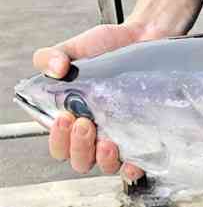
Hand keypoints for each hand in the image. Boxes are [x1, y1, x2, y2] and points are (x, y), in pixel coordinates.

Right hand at [32, 23, 148, 180]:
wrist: (145, 37)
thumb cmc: (108, 49)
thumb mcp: (74, 48)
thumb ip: (52, 57)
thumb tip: (55, 68)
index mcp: (71, 117)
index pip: (59, 144)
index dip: (58, 139)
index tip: (64, 118)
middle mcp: (95, 133)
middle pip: (80, 160)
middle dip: (79, 147)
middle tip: (84, 123)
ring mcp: (120, 137)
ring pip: (107, 166)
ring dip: (103, 160)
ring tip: (107, 141)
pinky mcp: (145, 138)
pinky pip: (139, 164)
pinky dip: (133, 169)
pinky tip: (133, 161)